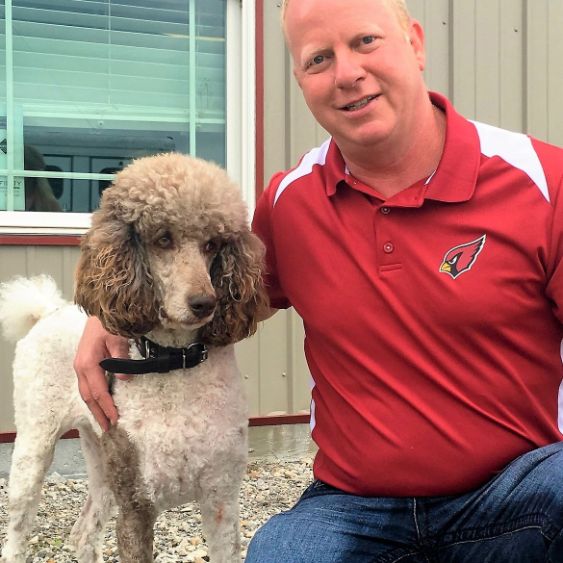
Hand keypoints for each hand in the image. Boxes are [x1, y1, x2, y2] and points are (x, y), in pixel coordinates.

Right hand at [74, 316, 128, 431]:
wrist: (100, 309)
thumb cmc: (108, 322)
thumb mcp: (118, 337)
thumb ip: (121, 357)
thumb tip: (124, 378)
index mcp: (88, 363)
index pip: (99, 392)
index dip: (107, 407)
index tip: (115, 419)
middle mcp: (81, 366)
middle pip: (89, 396)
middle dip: (98, 413)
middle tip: (108, 428)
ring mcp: (81, 365)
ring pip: (86, 392)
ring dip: (95, 407)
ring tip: (104, 420)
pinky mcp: (84, 362)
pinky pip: (88, 384)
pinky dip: (94, 396)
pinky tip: (101, 402)